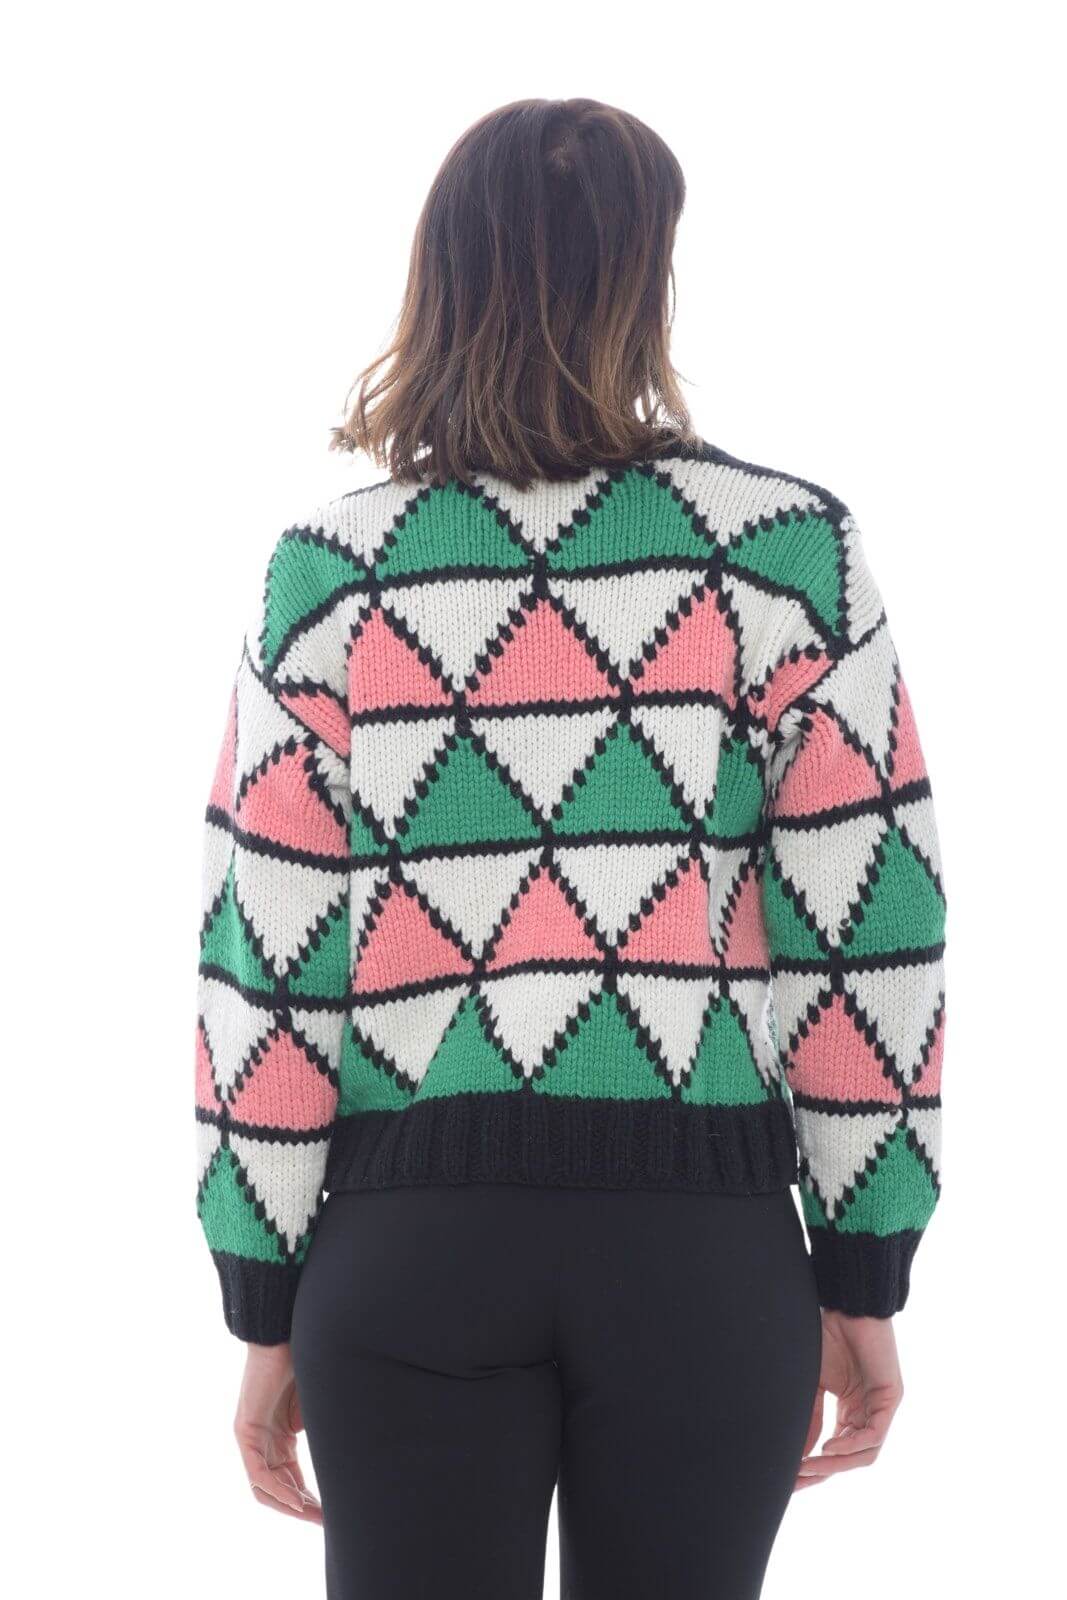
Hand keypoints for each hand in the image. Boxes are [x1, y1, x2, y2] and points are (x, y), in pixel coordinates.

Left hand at [234, 1341, 322, 1521]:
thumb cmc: (304, 1362)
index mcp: (281, 1436)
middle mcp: (264, 1441)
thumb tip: (344, 1457)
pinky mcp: (245, 1430)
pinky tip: (298, 1500)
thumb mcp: (317, 1407)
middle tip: (328, 1522)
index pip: (291, 1479)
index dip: (310, 1500)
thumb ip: (322, 1432)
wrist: (284, 1332)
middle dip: (302, 1509)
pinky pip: (258, 1472)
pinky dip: (278, 1489)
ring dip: (290, 1505)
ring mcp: (252, 1437)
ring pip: (265, 1487)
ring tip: (315, 1517)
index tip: (331, 1514)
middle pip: (278, 1488)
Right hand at [794, 1310, 902, 1489]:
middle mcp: (868, 1413)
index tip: (789, 1481)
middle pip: (850, 1458)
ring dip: (836, 1464)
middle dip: (822, 1473)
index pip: (836, 1451)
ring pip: (864, 1453)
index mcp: (850, 1411)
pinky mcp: (891, 1398)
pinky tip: (829, 1448)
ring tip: (809, 1467)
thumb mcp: (813, 1384)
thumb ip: (810, 1418)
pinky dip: (852, 1445)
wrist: (846, 1305)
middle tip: (795, 1483)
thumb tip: (796, 1454)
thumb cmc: (827, 1336)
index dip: (814, 1468)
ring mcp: (881, 1407)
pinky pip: (874, 1434)